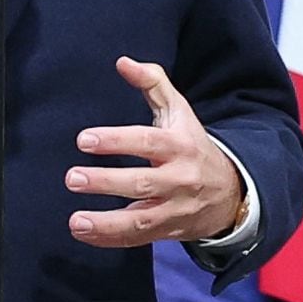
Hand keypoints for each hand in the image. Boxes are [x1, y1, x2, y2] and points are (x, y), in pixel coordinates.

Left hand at [67, 57, 248, 248]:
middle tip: (72, 178)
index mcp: (180, 146)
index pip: (147, 142)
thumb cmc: (192, 146)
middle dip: (106, 182)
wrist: (231, 192)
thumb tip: (123, 62)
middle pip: (141, 183)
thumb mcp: (180, 112)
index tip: (83, 140)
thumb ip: (153, 83)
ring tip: (75, 220)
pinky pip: (138, 239)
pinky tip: (84, 233)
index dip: (116, 141)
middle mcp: (179, 179)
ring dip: (106, 223)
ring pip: (140, 220)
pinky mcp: (168, 231)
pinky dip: (110, 239)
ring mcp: (175, 209)